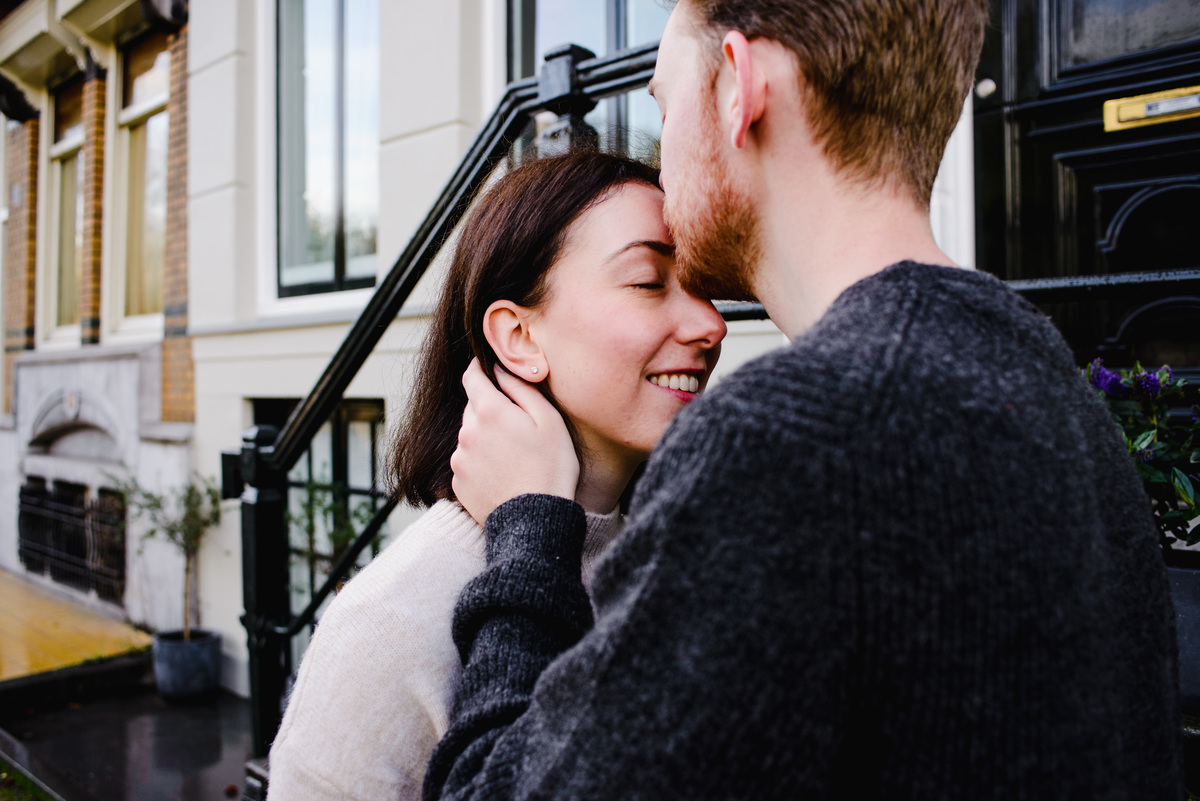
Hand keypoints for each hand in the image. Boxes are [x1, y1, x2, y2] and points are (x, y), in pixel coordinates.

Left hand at [450, 359, 579, 523]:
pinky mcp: (458, 483)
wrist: (535, 521)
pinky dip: (481, 462)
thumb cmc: (550, 468)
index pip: (472, 377)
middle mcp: (467, 432)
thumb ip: (522, 389)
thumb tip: (501, 370)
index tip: (487, 367)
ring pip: (470, 436)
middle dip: (490, 409)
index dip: (479, 369)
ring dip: (485, 438)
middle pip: (473, 408)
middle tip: (516, 425)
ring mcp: (460, 460)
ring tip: (513, 457)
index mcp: (489, 411)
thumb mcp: (549, 420)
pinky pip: (468, 462)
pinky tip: (503, 474)